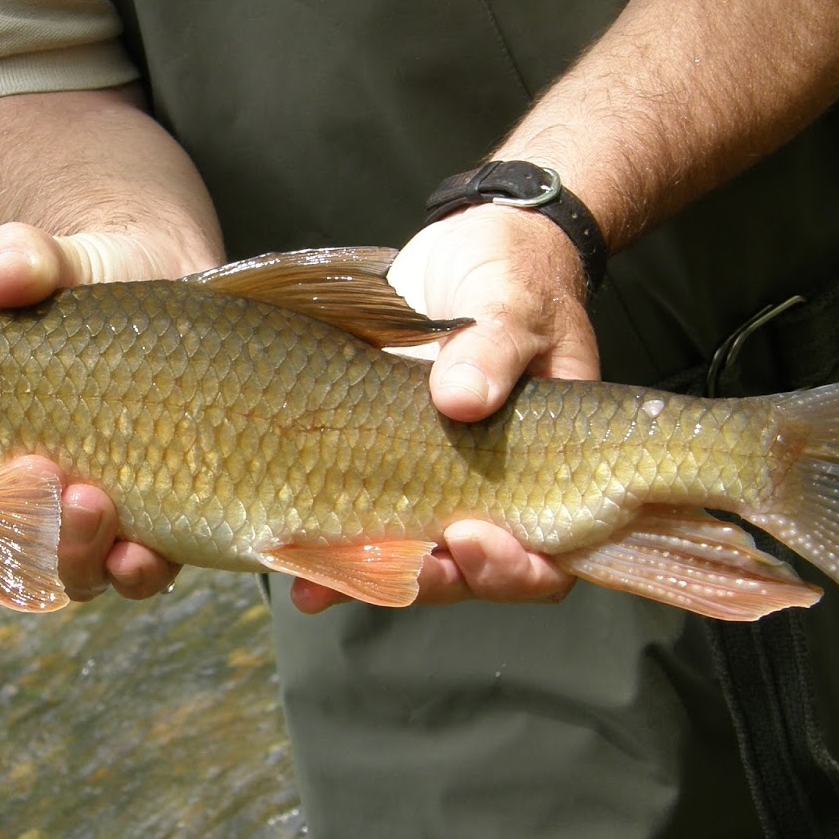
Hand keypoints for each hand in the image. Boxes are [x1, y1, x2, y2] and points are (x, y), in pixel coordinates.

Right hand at [0, 221, 207, 600]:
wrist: (172, 284)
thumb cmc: (82, 277)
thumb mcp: (53, 260)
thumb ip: (24, 260)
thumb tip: (2, 270)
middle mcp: (25, 499)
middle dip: (8, 548)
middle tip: (34, 486)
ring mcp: (93, 519)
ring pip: (71, 576)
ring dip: (76, 556)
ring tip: (92, 501)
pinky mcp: (159, 524)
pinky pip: (142, 573)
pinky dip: (139, 570)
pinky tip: (147, 547)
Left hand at [291, 202, 598, 613]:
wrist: (460, 253)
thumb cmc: (510, 276)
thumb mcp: (513, 299)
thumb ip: (496, 345)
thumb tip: (463, 399)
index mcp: (550, 469)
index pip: (549, 557)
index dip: (517, 568)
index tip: (471, 534)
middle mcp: (492, 493)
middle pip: (472, 574)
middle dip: (436, 580)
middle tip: (403, 563)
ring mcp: (431, 486)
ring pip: (408, 563)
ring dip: (367, 578)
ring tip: (318, 586)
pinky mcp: (377, 472)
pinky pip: (355, 529)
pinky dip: (325, 556)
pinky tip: (288, 568)